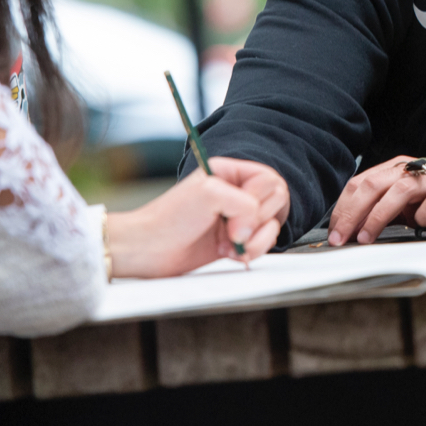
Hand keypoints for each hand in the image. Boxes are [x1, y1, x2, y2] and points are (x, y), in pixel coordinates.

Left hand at [105, 162, 285, 277]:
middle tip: (233, 229)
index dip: (258, 199)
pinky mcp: (237, 241)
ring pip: (272, 225)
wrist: (149, 250)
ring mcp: (237, 218)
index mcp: (229, 172)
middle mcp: (236, 192)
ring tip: (229, 243)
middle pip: (276, 201)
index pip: (268, 179)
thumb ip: (244, 202)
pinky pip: (262, 244)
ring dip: (254, 239)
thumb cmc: (169, 219)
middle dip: (257, 220)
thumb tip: (256, 223)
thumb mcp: (209, 194)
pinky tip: (229, 253)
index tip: (235, 212)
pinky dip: (251, 251)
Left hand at [327, 157, 425, 246]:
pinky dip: (424, 215)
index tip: (334, 232)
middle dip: (352, 213)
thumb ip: (379, 210)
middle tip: (341, 239)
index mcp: (394, 169)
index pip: (360, 183)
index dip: (343, 208)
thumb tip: (349, 230)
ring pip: (399, 190)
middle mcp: (410, 169)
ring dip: (378, 215)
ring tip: (366, 238)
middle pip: (373, 184)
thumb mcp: (403, 203)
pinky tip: (420, 225)